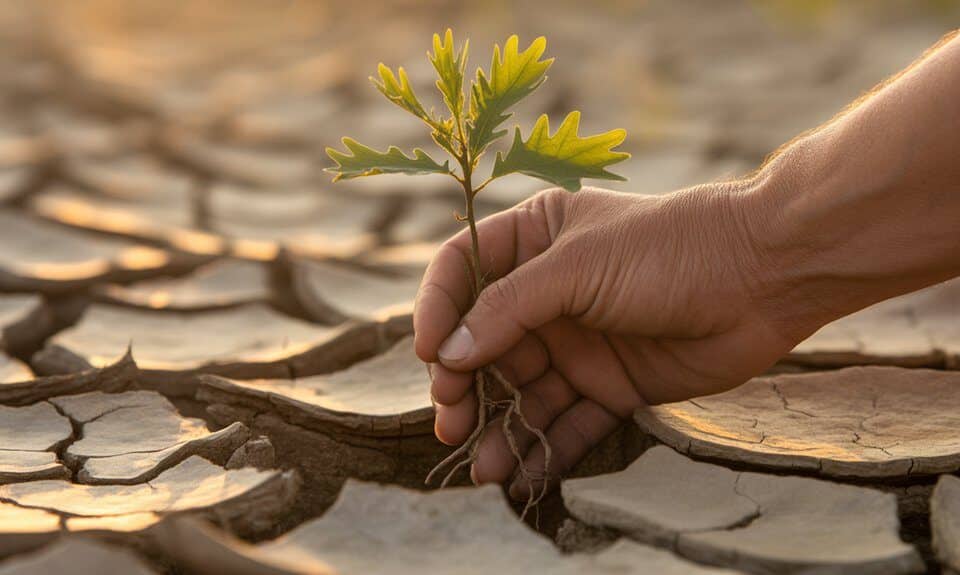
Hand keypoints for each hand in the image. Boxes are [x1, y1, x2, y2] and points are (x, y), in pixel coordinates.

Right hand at [414, 185, 805, 498]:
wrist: (765, 277)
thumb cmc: (669, 249)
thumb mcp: (577, 265)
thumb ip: (508, 308)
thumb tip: (446, 352)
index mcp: (535, 240)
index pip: (463, 270)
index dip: (437, 308)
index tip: (426, 351)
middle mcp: (548, 292)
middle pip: (484, 342)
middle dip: (462, 383)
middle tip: (449, 417)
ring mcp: (579, 340)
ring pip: (523, 392)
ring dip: (499, 427)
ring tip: (480, 464)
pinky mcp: (611, 382)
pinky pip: (567, 420)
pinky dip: (545, 447)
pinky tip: (519, 473)